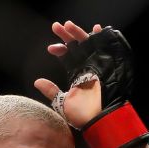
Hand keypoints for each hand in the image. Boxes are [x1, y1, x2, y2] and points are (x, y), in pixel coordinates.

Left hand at [35, 20, 148, 147]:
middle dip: (67, 35)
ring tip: (68, 25)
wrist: (101, 120)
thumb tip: (37, 82)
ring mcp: (100, 66)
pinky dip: (104, 38)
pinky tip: (97, 29)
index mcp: (77, 74)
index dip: (59, 49)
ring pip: (90, 44)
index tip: (51, 49)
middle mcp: (88, 68)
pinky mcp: (111, 66)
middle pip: (77, 46)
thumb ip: (52, 92)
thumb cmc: (83, 116)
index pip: (68, 55)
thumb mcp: (63, 103)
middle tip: (57, 27)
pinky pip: (108, 49)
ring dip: (80, 33)